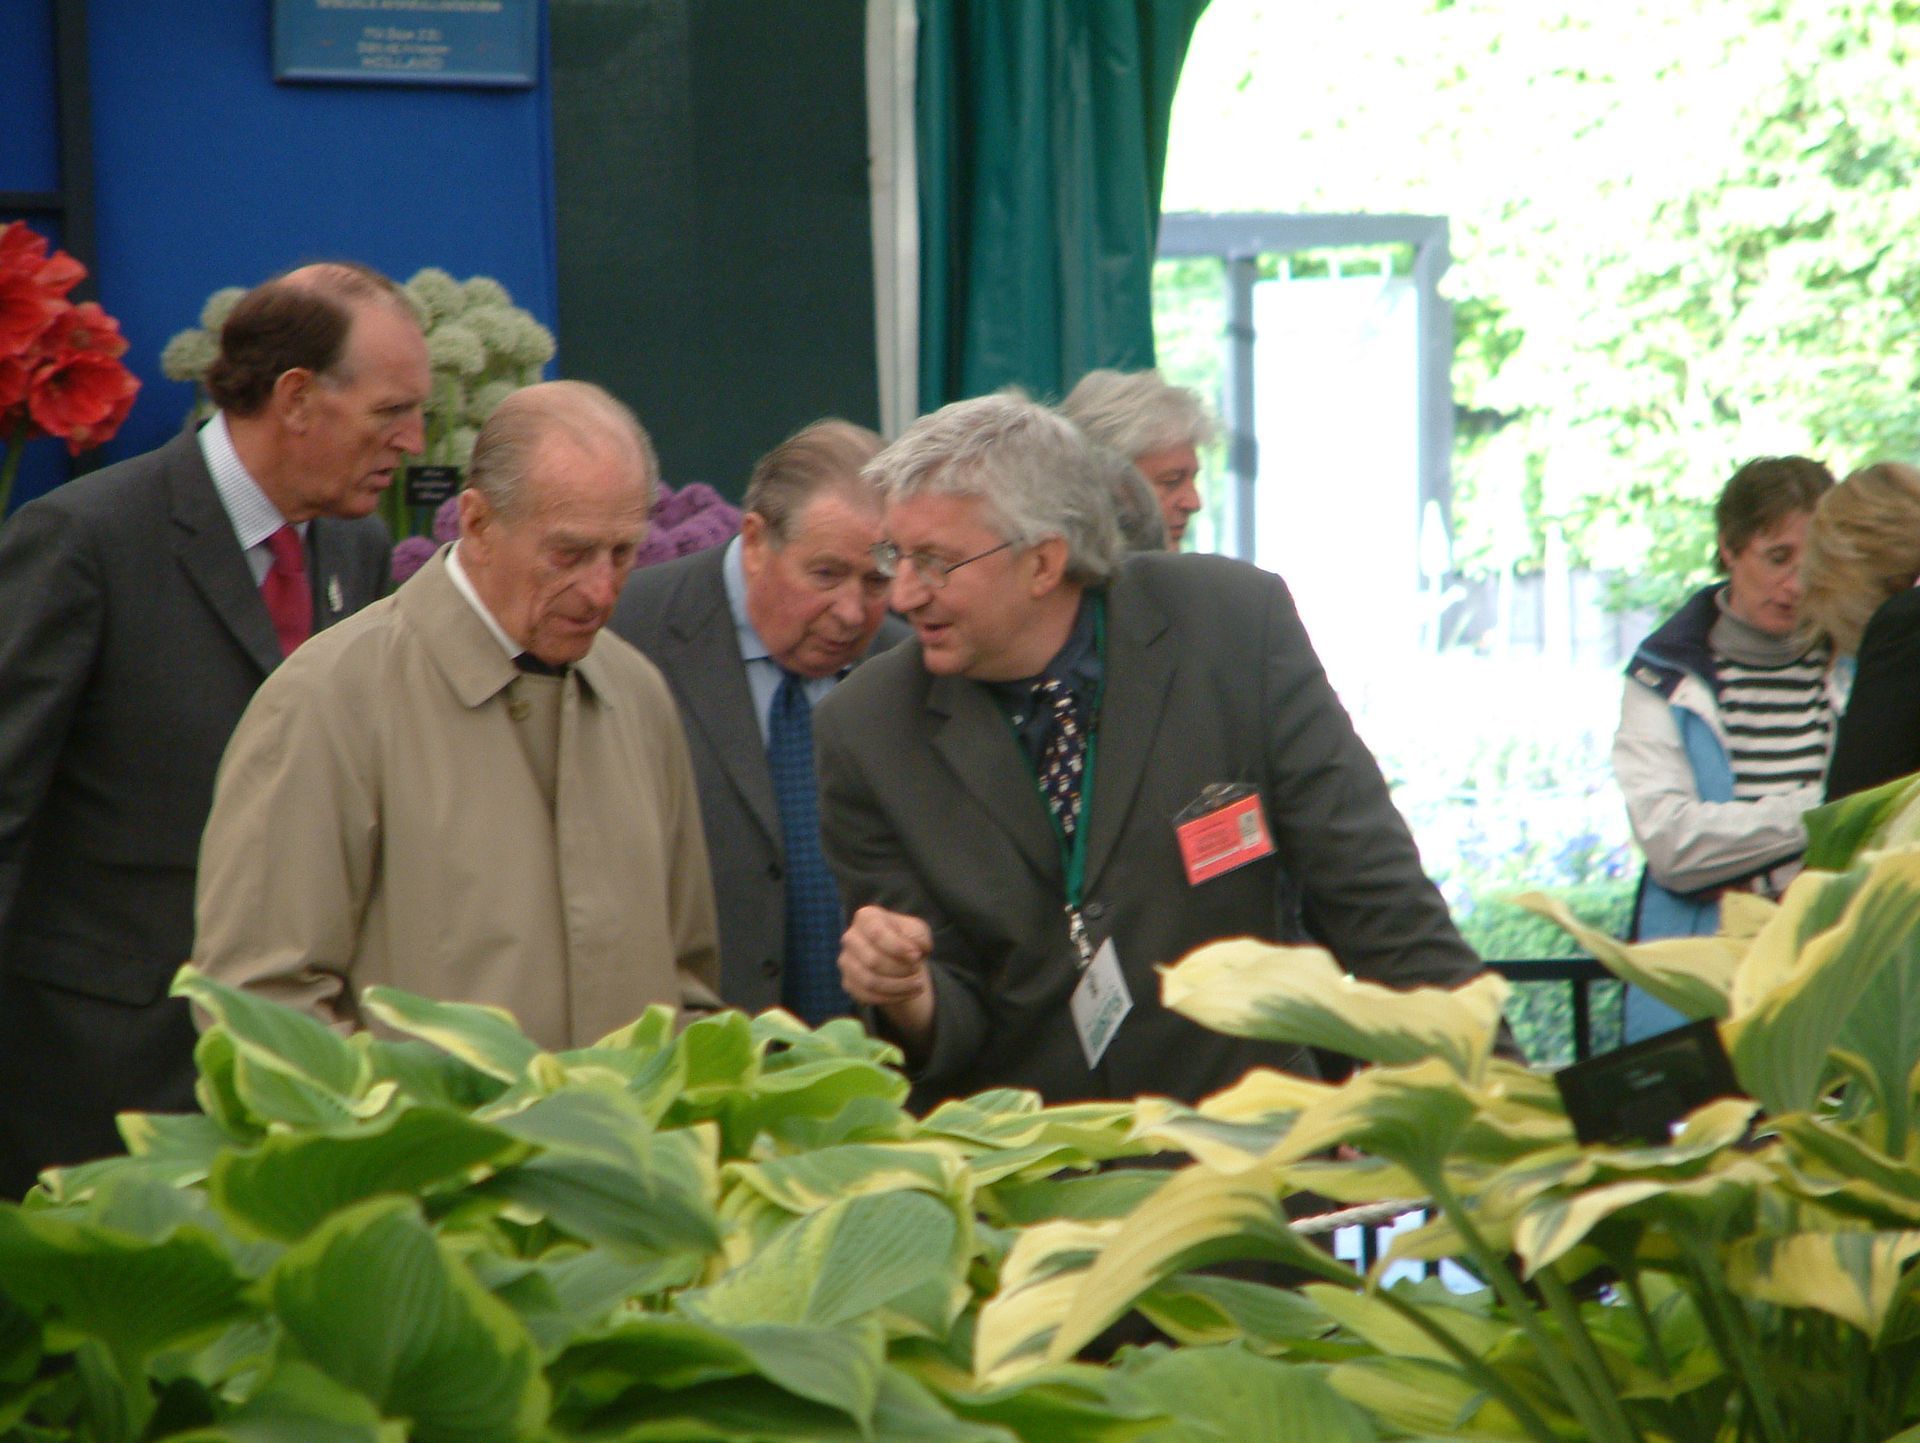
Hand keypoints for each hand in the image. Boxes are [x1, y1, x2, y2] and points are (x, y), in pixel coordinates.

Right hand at [838, 905, 934, 1045]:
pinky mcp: (848, 983)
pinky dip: (892, 998)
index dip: (899, 948)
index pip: (877, 934)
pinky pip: (867, 996)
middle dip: (901, 969)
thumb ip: (918, 936)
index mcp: (866, 917)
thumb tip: (913, 951)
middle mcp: (850, 938)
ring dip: (899, 986)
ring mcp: (846, 961)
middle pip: (873, 961)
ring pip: (870, 982)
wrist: (898, 957)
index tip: (917, 956)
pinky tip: (908, 993)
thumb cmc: (907, 938)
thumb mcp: (918, 931)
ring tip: (918, 984)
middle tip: (919, 971)